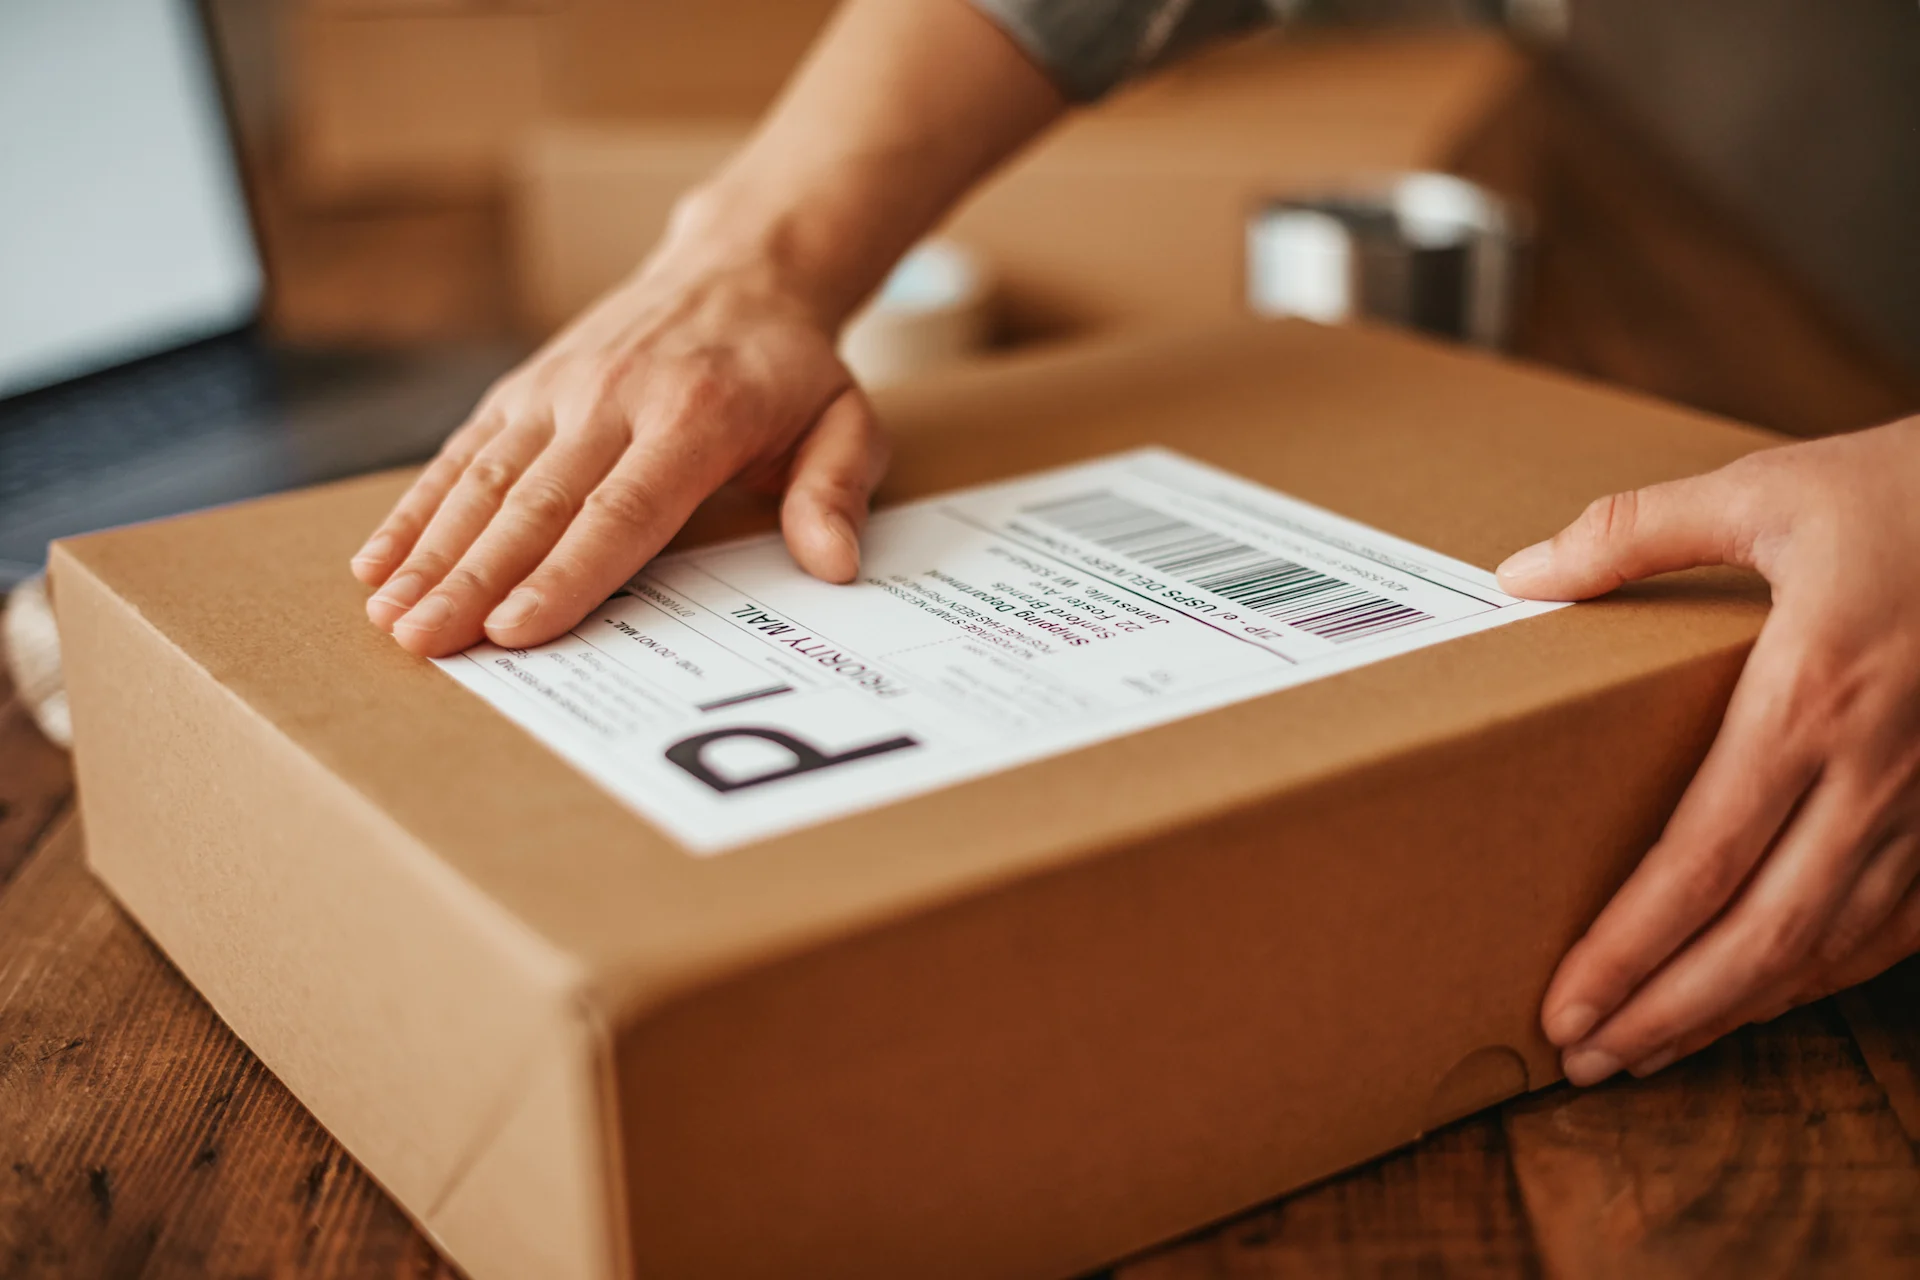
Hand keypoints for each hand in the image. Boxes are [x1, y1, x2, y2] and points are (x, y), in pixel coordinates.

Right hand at [349, 231, 886, 657]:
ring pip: (485, 478)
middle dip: (474, 578)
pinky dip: (416, 507)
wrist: (737, 271)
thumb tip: (834, 564)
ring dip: (431, 551)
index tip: (516, 631)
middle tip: (424, 641)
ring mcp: (558, 389)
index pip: (621, 510)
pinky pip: (462, 452)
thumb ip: (835, 491)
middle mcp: (613, 397)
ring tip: (389, 615)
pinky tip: (376, 561)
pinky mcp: (524, 389)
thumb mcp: (846, 421)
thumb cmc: (791, 370)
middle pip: (536, 502)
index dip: (565, 574)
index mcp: (694, 415)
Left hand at [1498, 417, 1919, 1084]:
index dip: (1628, 948)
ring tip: (1651, 1049)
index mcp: (1808, 697)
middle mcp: (1874, 769)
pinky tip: (1767, 995)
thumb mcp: (1766, 490)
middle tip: (1585, 1059)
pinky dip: (1826, 972)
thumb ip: (1634, 532)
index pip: (1699, 860)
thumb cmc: (1907, 489)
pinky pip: (1898, 919)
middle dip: (1670, 1010)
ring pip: (1833, 943)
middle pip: (1764, 933)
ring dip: (1738, 1008)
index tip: (1565, 1003)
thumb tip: (1516, 574)